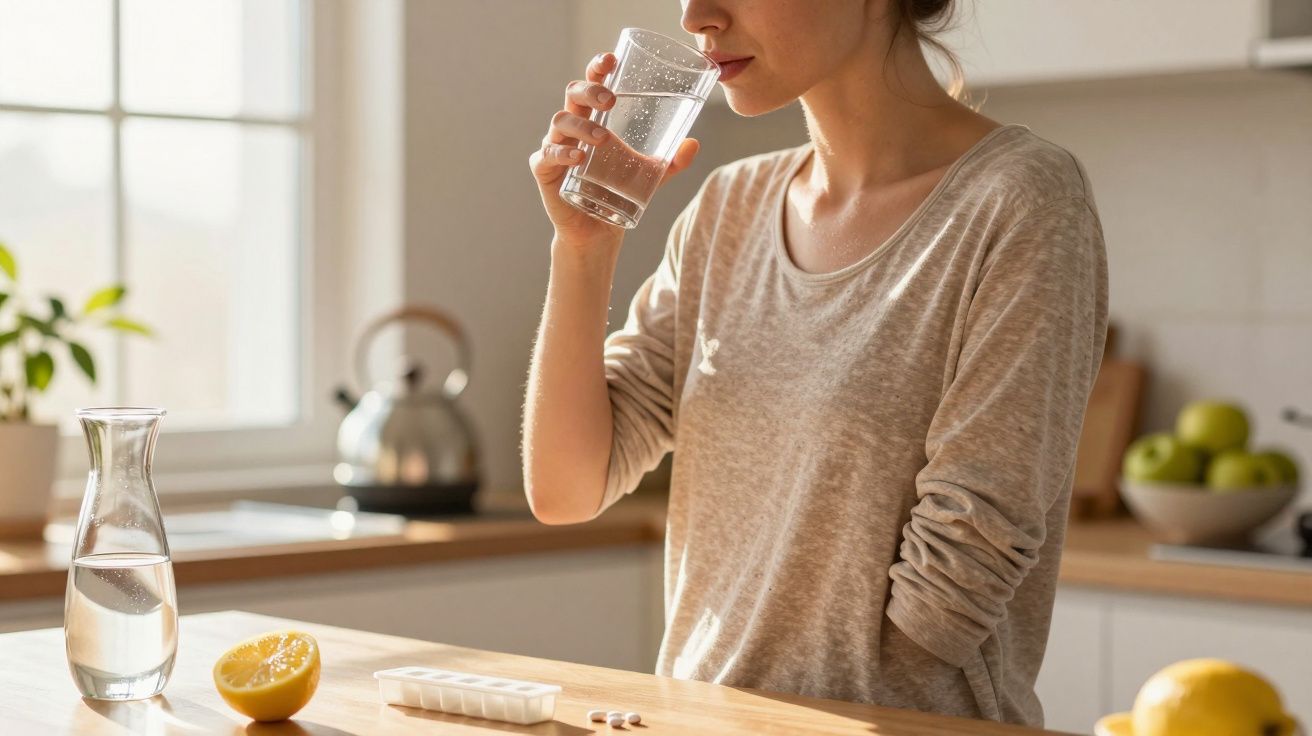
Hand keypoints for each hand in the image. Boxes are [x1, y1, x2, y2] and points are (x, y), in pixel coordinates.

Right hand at [529, 52, 700, 245]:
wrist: (597, 229)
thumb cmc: (617, 192)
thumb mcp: (650, 176)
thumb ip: (671, 162)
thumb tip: (694, 144)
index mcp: (593, 118)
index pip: (591, 83)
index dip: (597, 68)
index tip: (611, 59)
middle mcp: (572, 127)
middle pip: (573, 94)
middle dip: (590, 90)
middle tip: (610, 99)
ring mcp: (555, 146)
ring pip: (560, 121)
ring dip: (582, 126)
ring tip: (602, 138)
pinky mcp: (544, 171)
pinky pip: (547, 155)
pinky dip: (560, 154)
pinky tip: (577, 158)